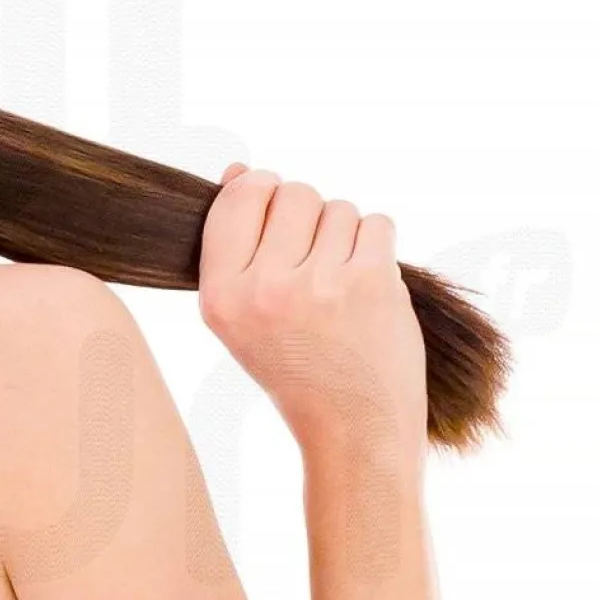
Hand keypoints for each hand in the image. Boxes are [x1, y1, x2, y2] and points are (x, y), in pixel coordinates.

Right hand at [199, 167, 427, 457]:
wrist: (354, 429)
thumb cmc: (299, 369)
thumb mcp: (246, 316)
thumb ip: (237, 245)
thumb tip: (239, 170)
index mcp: (220, 298)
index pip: (238, 198)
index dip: (262, 192)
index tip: (276, 221)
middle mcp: (263, 290)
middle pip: (293, 193)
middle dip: (310, 219)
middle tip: (316, 273)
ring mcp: (318, 285)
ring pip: (339, 208)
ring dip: (347, 238)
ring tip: (342, 291)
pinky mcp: (368, 282)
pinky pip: (377, 224)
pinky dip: (378, 250)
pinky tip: (368, 291)